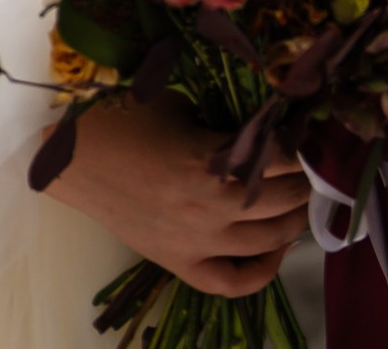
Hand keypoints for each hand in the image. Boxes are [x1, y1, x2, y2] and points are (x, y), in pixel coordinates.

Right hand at [48, 97, 308, 296]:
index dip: (300, 142)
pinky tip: (277, 249)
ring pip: (269, 240)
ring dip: (295, 217)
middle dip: (305, 177)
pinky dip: (263, 272)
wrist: (75, 156)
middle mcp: (209, 208)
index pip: (280, 156)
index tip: (307, 128)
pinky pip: (233, 282)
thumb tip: (268, 127)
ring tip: (301, 195)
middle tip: (312, 159)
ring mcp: (196, 242)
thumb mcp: (182, 104)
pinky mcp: (180, 264)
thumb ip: (226, 122)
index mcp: (208, 161)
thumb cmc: (124, 117)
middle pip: (283, 199)